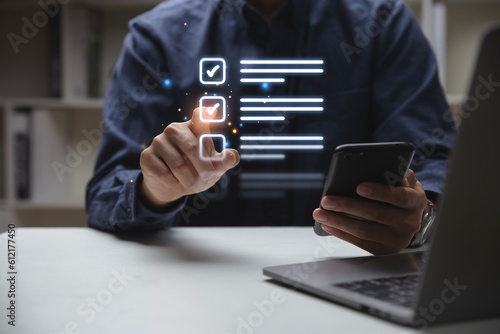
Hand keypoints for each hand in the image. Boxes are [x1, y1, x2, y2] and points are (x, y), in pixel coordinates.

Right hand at [139, 107, 238, 208]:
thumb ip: (224, 162)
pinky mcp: (147, 155)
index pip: (200, 116)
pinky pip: (163, 173)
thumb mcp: (214, 169)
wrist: (173, 188)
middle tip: (206, 178)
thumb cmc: (197, 173)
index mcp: (194, 128)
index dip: (204, 114)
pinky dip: (173, 183)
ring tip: (190, 182)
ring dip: (188, 180)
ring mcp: (159, 141)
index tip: (210, 112)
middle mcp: (175, 129)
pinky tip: (173, 180)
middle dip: (204, 169)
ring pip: (178, 165)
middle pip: (193, 148)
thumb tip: (232, 155)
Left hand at [312, 170, 427, 254]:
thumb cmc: (402, 193)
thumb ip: (399, 172)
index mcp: (416, 201)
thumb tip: (385, 170)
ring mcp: (397, 239)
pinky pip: (360, 243)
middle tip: (327, 200)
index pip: (399, 197)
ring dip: (339, 221)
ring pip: (364, 231)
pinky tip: (328, 225)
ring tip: (320, 213)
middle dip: (348, 206)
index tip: (359, 187)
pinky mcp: (385, 250)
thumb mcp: (407, 181)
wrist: (411, 219)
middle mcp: (409, 222)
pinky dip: (341, 234)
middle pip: (376, 214)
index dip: (380, 192)